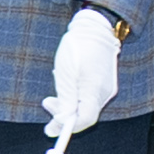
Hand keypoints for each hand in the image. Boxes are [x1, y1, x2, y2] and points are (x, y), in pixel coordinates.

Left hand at [46, 4, 123, 138]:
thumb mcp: (66, 74)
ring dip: (68, 102)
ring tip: (58, 81)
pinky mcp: (104, 84)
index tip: (51, 123)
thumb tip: (60, 122)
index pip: (85, 120)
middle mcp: (104, 93)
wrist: (96, 28)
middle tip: (47, 103)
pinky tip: (68, 80)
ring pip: (85, 106)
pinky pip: (88, 97)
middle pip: (84, 115)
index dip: (67, 125)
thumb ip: (65, 100)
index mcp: (95, 91)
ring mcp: (106, 88)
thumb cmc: (78, 48)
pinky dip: (75, 94)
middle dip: (64, 113)